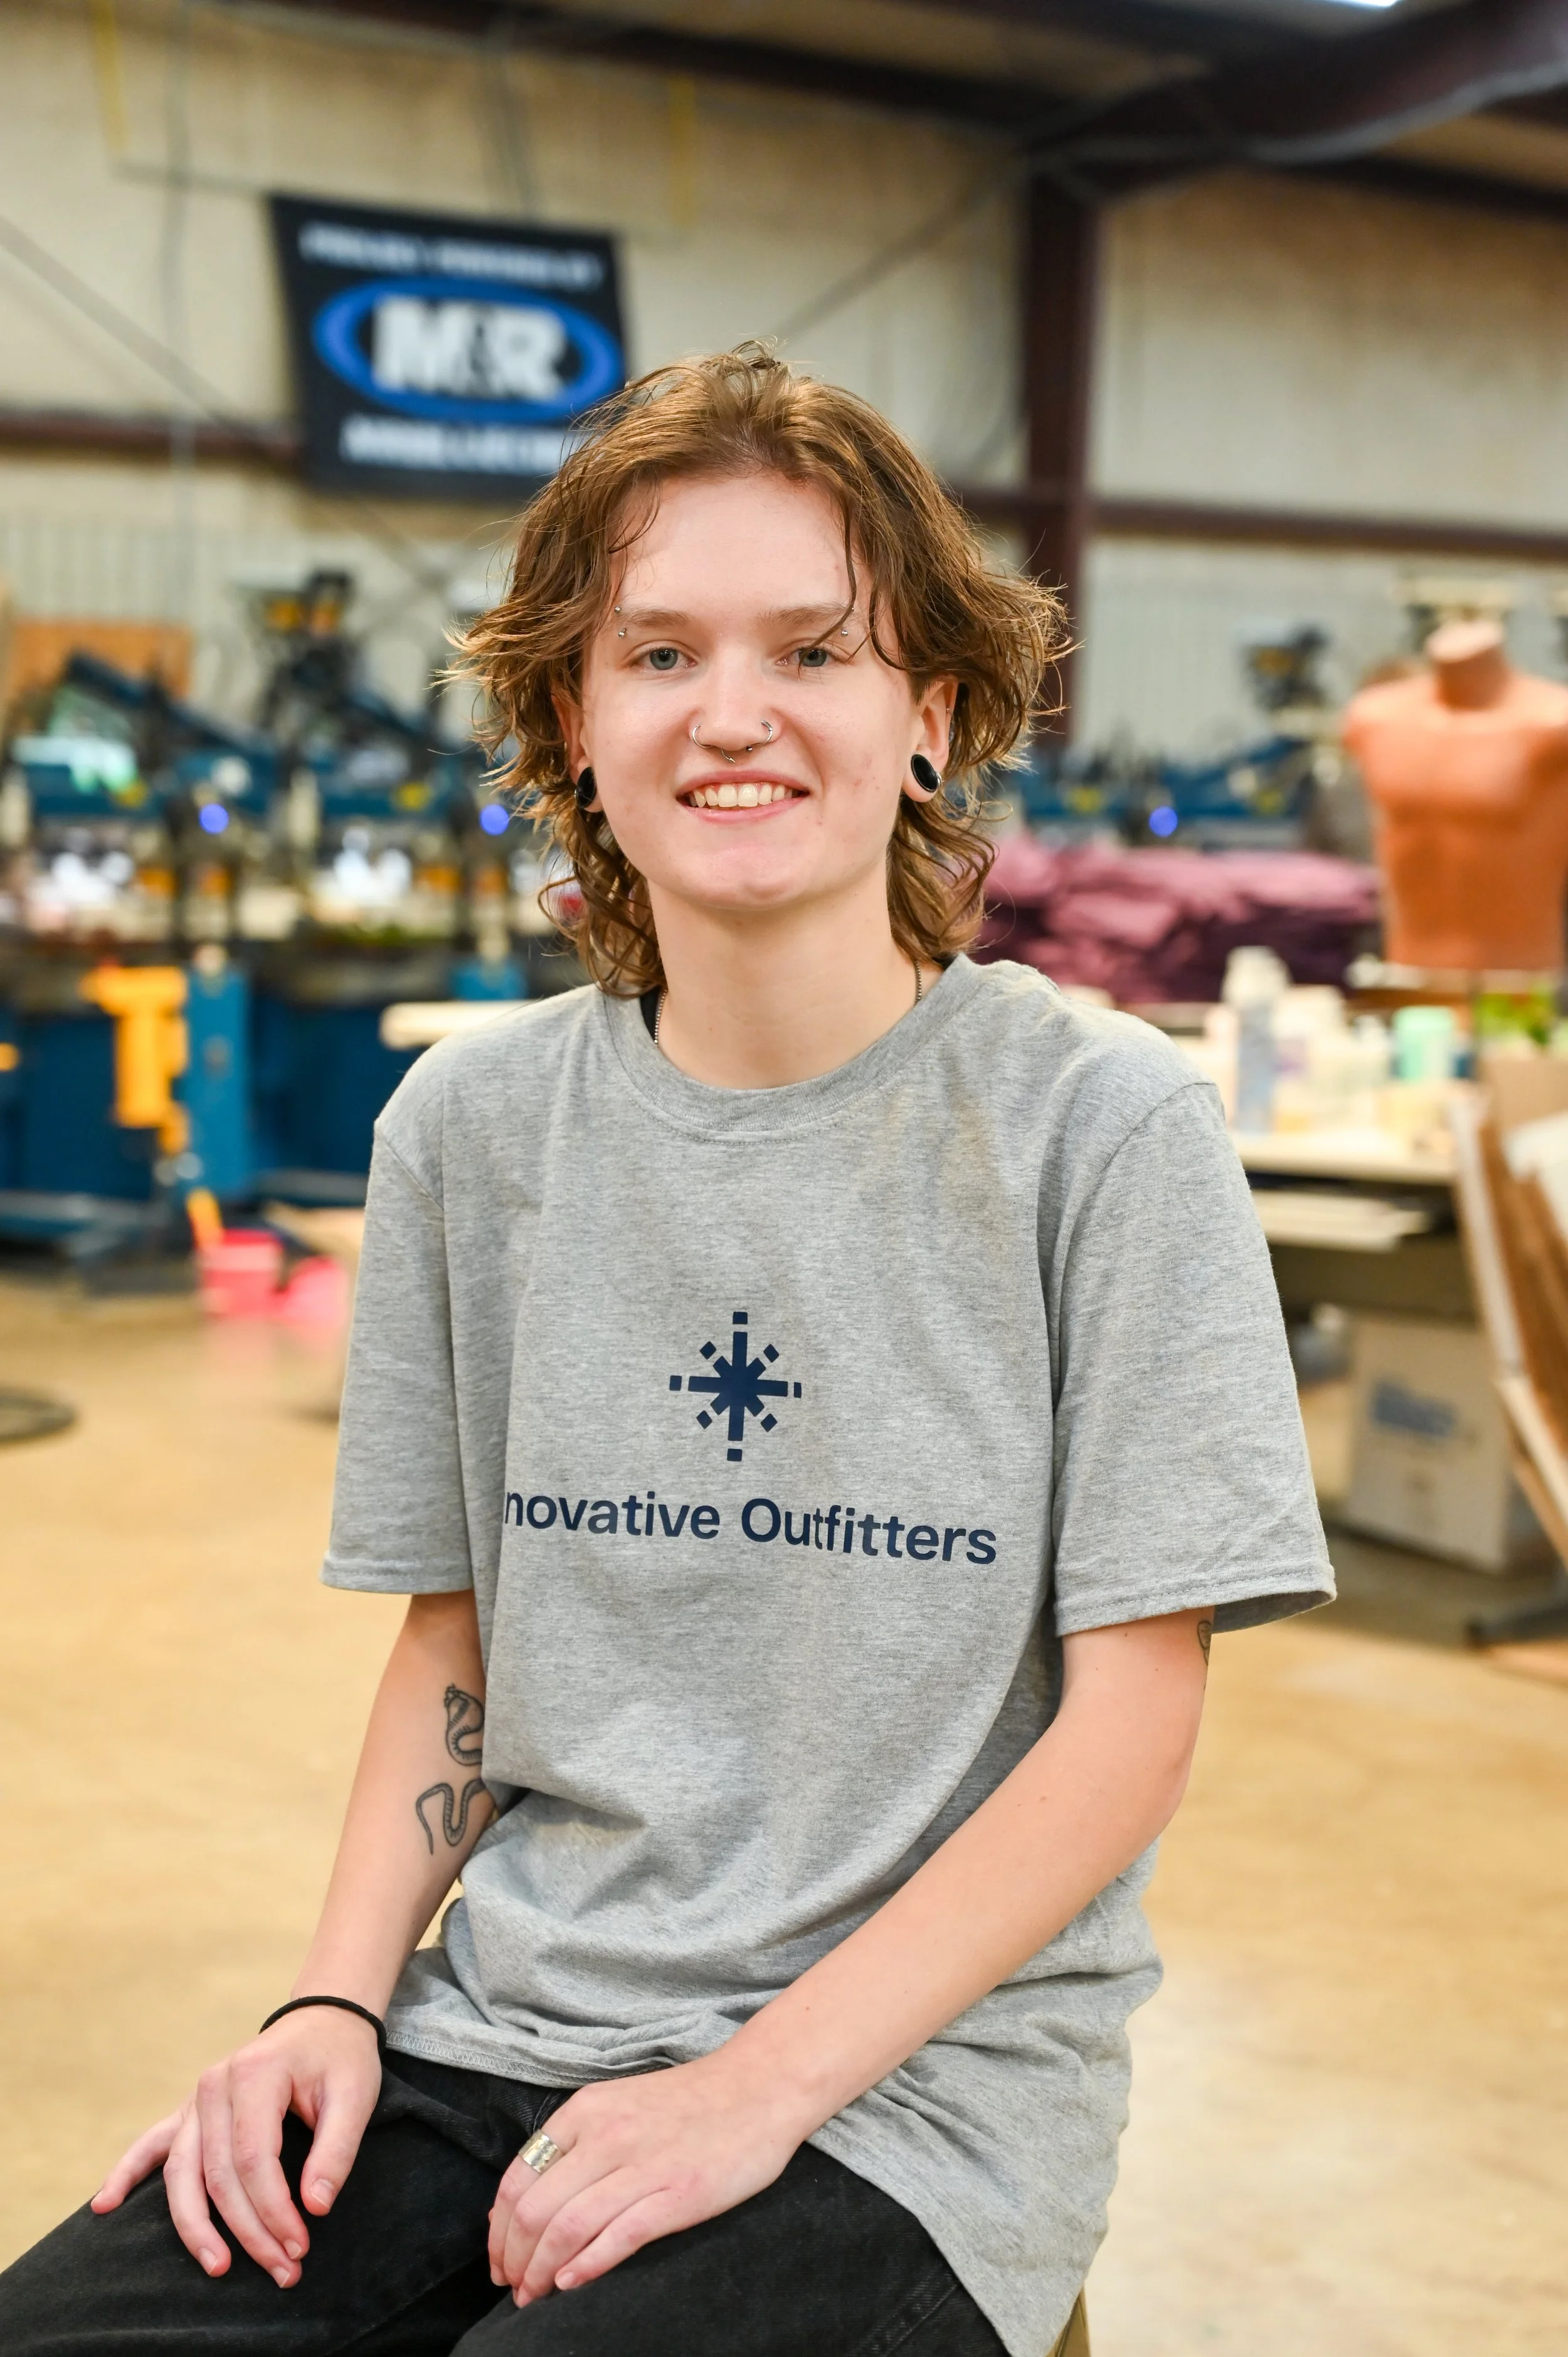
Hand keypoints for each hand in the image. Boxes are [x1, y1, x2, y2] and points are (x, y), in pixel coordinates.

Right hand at [90, 2008, 382, 2285]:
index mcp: (255, 2074)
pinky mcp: (189, 2112)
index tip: (299, 2246)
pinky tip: (105, 2206)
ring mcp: (196, 2099)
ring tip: (217, 2267)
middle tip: (282, 2270)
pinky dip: (126, 2174)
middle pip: (219, 2175)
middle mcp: (216, 2085)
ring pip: (182, 2174)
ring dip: (197, 2227)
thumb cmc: (340, 2059)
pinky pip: (150, 2145)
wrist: (320, 2022)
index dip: (274, 2210)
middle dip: (249, 2231)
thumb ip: (337, 2151)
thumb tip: (315, 2208)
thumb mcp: (355, 2096)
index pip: (254, 2159)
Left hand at [487, 2052, 804, 2303]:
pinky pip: (618, 2236)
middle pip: (534, 2210)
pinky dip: (586, 2266)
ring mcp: (643, 2166)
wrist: (759, 2086)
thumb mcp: (618, 2105)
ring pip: (567, 2227)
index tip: (499, 2259)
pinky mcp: (679, 2195)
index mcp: (587, 2110)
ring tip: (534, 2296)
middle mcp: (607, 2135)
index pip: (519, 2178)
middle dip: (513, 2259)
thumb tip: (524, 2201)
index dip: (498, 2229)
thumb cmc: (689, 2101)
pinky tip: (570, 2284)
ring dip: (540, 2272)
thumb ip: (575, 2144)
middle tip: (513, 2288)